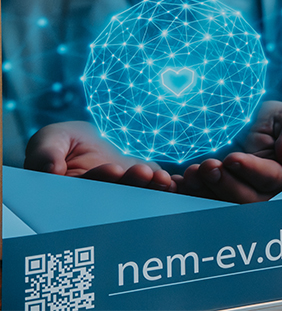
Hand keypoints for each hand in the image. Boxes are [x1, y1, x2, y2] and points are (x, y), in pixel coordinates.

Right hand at [25, 121, 175, 191]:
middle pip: (114, 198)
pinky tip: (173, 182)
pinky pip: (155, 190)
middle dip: (129, 185)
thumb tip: (49, 171)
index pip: (85, 191)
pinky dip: (164, 188)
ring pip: (137, 196)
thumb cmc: (64, 143)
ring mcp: (123, 197)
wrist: (92, 142)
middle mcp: (97, 202)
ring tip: (160, 177)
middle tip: (142, 173)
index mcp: (71, 195)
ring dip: (149, 188)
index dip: (99, 180)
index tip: (112, 169)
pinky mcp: (144, 189)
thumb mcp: (50, 141)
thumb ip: (45, 153)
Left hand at [172, 101, 281, 202]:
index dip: (251, 170)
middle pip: (245, 199)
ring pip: (220, 204)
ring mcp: (235, 195)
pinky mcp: (212, 195)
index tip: (232, 157)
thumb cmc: (271, 120)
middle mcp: (261, 191)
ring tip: (189, 173)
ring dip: (202, 193)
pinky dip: (184, 195)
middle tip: (206, 166)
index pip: (270, 178)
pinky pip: (198, 202)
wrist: (248, 123)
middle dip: (224, 184)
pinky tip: (172, 184)